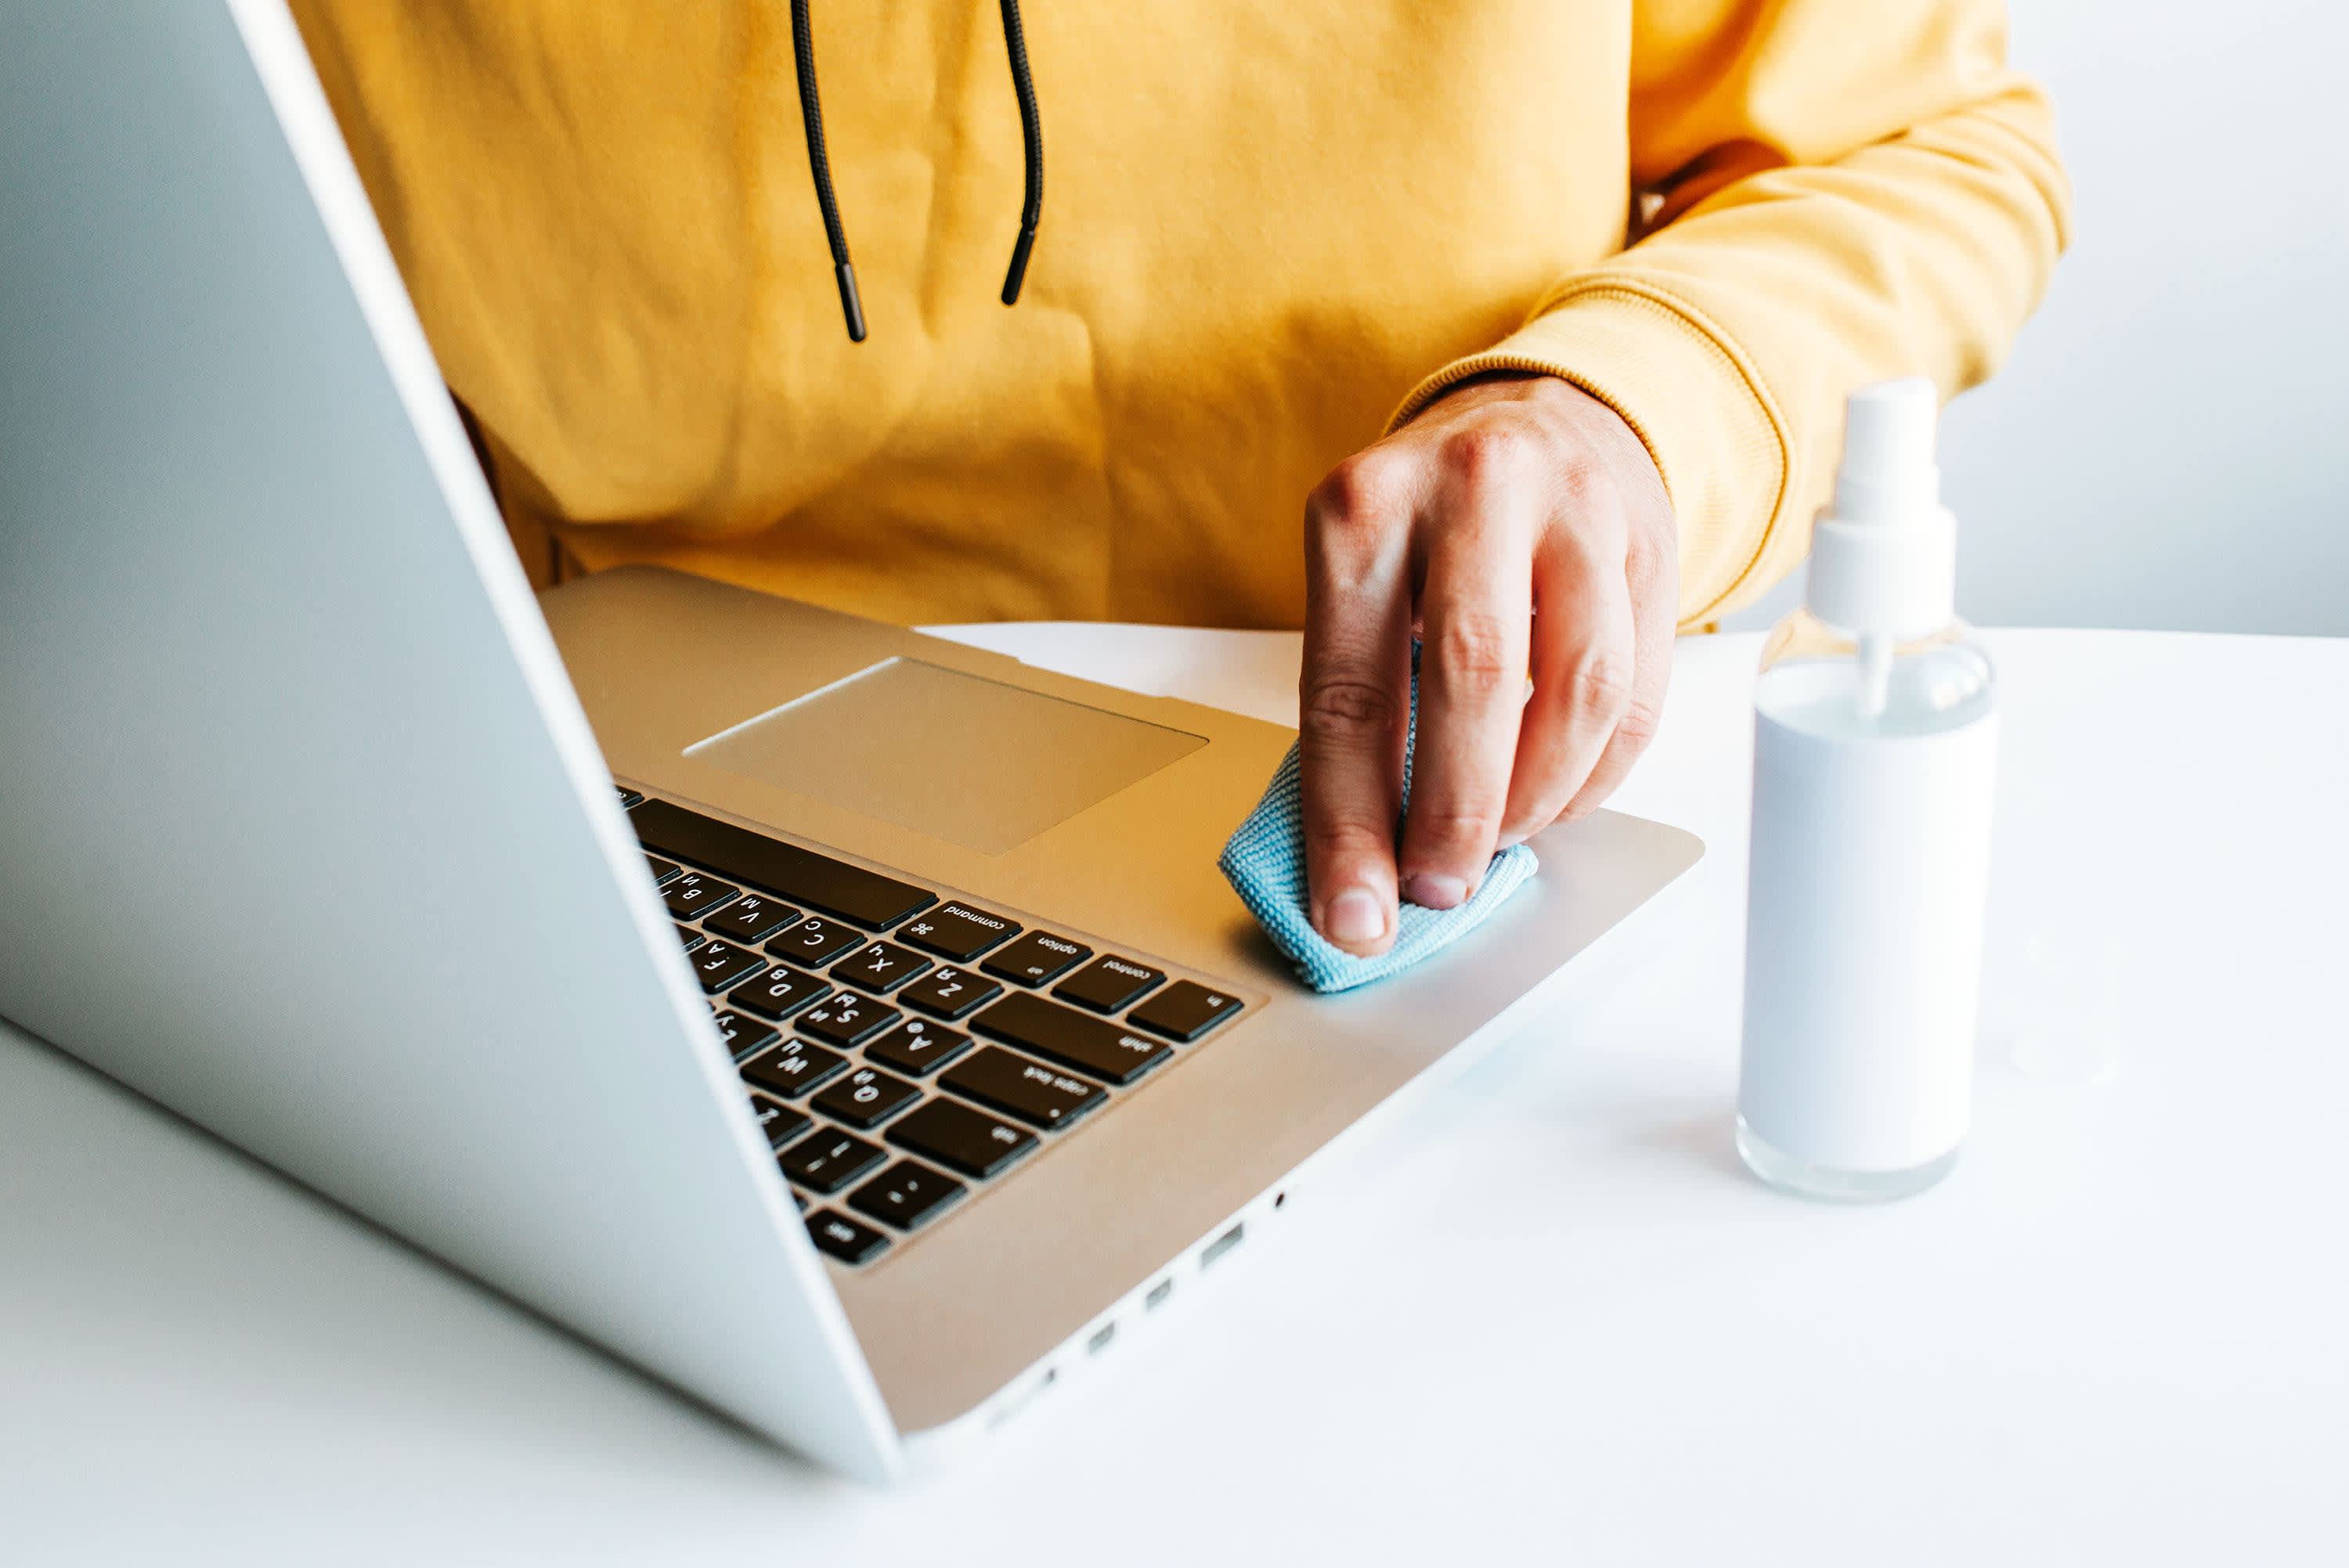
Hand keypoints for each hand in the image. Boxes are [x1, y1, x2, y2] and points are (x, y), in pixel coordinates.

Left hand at [1300, 373, 1676, 955]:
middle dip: (1455, 815)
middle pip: (1473, 681)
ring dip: (1535, 798)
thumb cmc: (1432, 526)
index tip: (1355, 912)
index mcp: (1364, 507)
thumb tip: (1360, 857)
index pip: (1350, 692)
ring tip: (1499, 834)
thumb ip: (1362, 695)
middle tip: (1439, 884)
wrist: (1538, 419)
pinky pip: (1635, 694)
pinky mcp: (1651, 544)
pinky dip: (1595, 775)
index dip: (1351, 823)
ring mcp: (1574, 508)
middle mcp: (1471, 489)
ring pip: (1575, 694)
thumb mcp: (1364, 577)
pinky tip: (1556, 795)